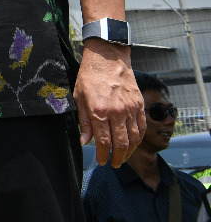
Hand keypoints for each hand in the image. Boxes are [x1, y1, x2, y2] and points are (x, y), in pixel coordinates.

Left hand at [75, 39, 144, 166]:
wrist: (108, 57)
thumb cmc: (89, 76)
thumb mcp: (78, 97)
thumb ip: (83, 121)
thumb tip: (85, 141)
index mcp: (99, 111)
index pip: (104, 141)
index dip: (104, 155)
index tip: (102, 161)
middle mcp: (117, 112)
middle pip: (121, 144)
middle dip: (117, 158)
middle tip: (113, 164)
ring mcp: (130, 109)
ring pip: (134, 138)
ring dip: (129, 151)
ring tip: (122, 157)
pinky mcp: (139, 105)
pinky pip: (142, 127)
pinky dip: (138, 139)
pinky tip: (133, 143)